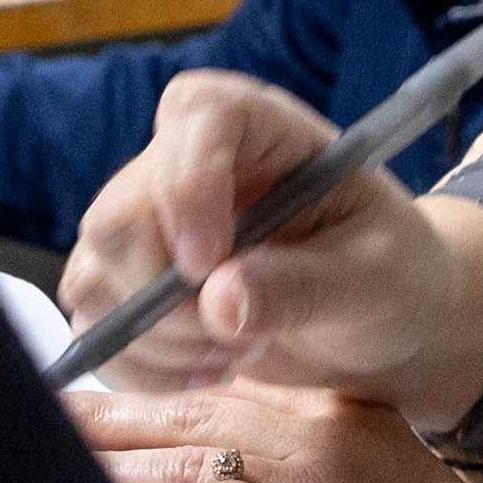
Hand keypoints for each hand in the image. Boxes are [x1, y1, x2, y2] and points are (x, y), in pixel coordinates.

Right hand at [59, 71, 482, 420]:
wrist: (374, 320)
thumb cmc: (389, 273)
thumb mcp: (373, 279)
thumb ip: (305, 285)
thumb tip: (219, 301)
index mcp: (257, 126)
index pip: (194, 115)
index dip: (188, 186)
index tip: (208, 264)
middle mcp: (185, 161)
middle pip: (119, 215)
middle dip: (169, 298)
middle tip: (241, 334)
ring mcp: (146, 222)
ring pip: (96, 275)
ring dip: (161, 340)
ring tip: (238, 350)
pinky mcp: (126, 281)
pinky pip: (93, 325)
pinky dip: (145, 367)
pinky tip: (210, 367)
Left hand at [65, 375, 482, 482]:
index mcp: (333, 409)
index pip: (205, 386)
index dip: (122, 405)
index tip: (57, 417)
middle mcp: (322, 426)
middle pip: (178, 410)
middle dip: (90, 430)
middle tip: (12, 437)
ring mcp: (320, 479)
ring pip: (183, 452)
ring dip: (101, 474)